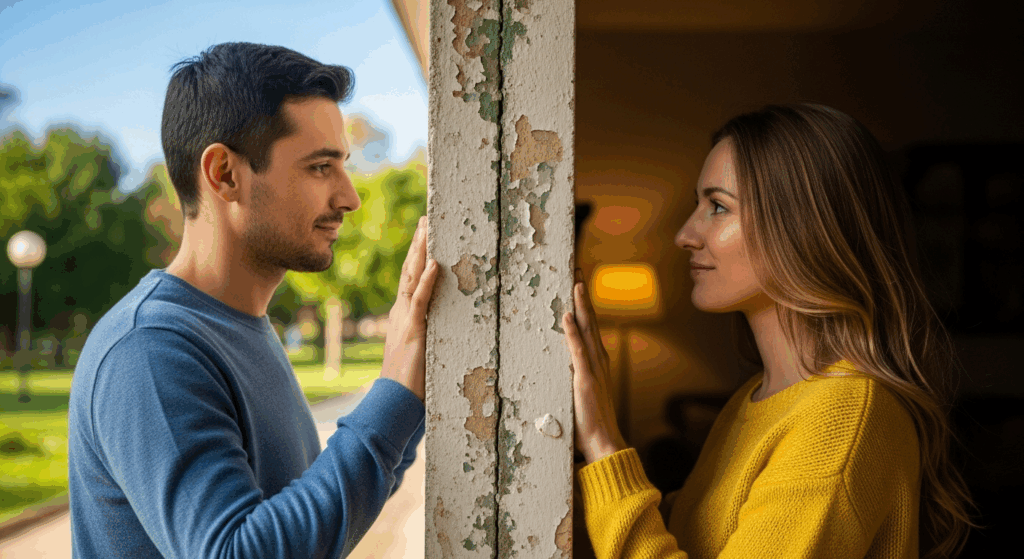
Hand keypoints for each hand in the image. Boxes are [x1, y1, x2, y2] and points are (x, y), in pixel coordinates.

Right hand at [380, 216, 439, 401]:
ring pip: (412, 278)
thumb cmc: (409, 384)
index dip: (416, 257)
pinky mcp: (412, 330)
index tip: (423, 236)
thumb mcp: (421, 353)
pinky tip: (433, 263)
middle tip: (425, 219)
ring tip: (427, 229)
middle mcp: (401, 313)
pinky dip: (426, 281)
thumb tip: (444, 331)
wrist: (393, 402)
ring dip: (420, 252)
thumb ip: (429, 338)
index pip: (410, 280)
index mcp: (403, 317)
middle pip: (409, 271)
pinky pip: (420, 300)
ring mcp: (405, 320)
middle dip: (418, 244)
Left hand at [562, 270, 627, 463]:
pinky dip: (572, 332)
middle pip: (590, 320)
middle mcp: (598, 361)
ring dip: (581, 305)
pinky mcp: (586, 379)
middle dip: (583, 295)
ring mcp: (593, 369)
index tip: (579, 284)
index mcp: (597, 363)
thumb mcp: (579, 395)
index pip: (589, 327)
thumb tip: (561, 368)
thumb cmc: (591, 424)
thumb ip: (572, 379)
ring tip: (576, 282)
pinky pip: (578, 351)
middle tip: (578, 271)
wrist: (605, 443)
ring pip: (587, 329)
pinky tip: (567, 316)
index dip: (584, 305)